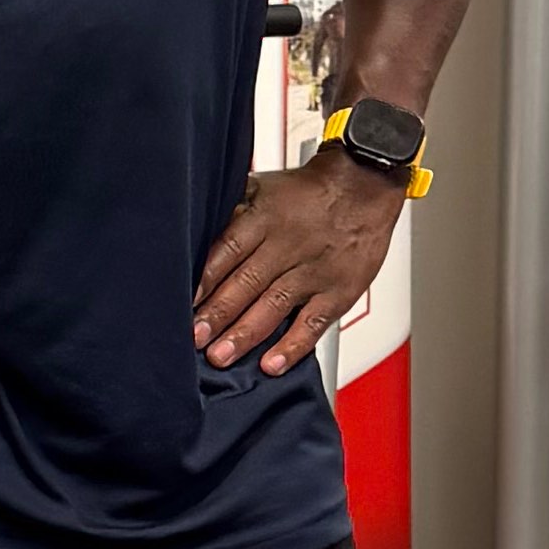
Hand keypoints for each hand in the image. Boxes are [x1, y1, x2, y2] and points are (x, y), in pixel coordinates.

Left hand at [196, 148, 401, 371]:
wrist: (364, 184)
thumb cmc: (309, 191)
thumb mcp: (264, 187)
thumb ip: (232, 210)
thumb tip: (194, 230)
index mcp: (264, 218)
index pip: (228, 251)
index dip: (205, 280)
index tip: (183, 304)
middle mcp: (288, 245)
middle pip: (246, 282)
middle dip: (217, 314)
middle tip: (195, 339)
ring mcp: (314, 271)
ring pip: (274, 305)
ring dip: (245, 333)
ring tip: (221, 355)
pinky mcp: (338, 291)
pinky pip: (313, 323)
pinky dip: (293, 346)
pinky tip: (272, 364)